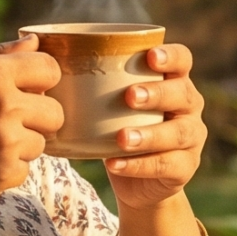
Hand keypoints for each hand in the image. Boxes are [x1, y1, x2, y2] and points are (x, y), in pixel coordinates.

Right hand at [0, 37, 63, 214]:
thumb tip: (35, 42)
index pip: (50, 69)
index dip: (41, 81)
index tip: (28, 91)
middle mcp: (3, 104)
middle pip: (55, 111)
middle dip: (36, 118)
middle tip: (5, 123)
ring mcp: (5, 141)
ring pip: (40, 143)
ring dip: (19, 146)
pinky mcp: (3, 174)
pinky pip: (24, 170)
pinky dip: (5, 170)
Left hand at [105, 43, 205, 209]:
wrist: (137, 182)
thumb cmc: (121, 129)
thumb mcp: (113, 106)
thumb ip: (94, 84)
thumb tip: (44, 53)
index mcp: (174, 82)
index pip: (183, 60)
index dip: (172, 56)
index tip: (150, 56)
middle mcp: (189, 107)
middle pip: (184, 94)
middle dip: (158, 93)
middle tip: (130, 96)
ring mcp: (191, 139)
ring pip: (177, 133)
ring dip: (149, 134)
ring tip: (122, 138)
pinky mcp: (185, 168)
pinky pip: (166, 166)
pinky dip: (138, 165)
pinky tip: (114, 164)